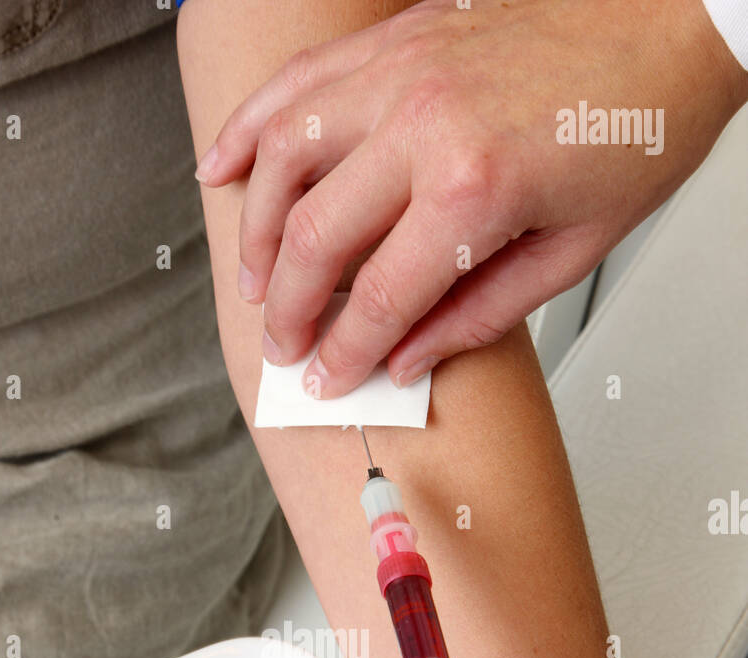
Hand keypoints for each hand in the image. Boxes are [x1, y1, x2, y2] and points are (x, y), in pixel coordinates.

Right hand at [197, 0, 747, 396]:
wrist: (673, 17)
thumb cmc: (638, 126)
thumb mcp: (574, 250)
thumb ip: (478, 311)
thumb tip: (406, 356)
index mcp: (474, 189)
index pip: (378, 298)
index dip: (342, 353)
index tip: (324, 383)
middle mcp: (422, 124)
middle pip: (313, 235)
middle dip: (287, 308)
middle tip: (282, 347)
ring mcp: (402, 70)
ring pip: (284, 156)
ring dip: (255, 228)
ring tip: (255, 280)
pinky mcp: (398, 38)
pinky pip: (299, 82)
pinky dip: (250, 127)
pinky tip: (223, 168)